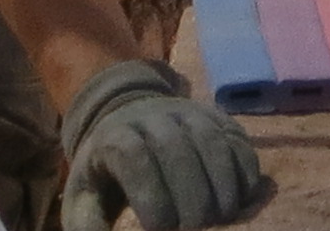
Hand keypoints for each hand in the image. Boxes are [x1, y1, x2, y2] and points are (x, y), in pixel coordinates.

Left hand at [61, 62, 266, 230]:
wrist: (124, 114)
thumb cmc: (107, 170)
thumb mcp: (84, 196)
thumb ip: (89, 224)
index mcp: (114, 137)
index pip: (134, 157)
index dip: (150, 194)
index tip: (159, 228)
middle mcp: (152, 116)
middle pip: (176, 148)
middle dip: (191, 193)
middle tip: (197, 227)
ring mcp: (188, 111)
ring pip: (210, 138)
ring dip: (223, 181)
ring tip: (224, 216)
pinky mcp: (215, 114)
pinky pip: (236, 136)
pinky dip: (244, 166)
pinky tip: (243, 197)